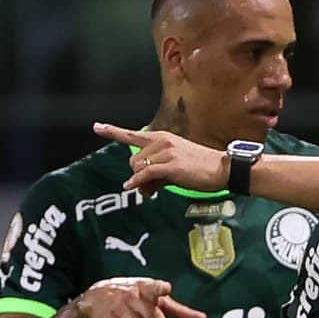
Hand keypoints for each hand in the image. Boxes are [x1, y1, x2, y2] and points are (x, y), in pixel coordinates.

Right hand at [73, 277, 207, 317]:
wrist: (95, 297)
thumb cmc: (132, 295)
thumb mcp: (153, 296)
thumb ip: (177, 309)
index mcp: (146, 288)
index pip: (153, 286)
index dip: (159, 288)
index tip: (166, 288)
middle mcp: (134, 297)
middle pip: (152, 316)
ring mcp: (121, 309)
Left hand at [92, 123, 227, 195]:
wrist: (222, 168)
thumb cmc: (201, 167)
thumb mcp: (176, 164)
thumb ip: (157, 171)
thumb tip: (142, 186)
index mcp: (163, 138)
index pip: (133, 134)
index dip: (113, 131)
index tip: (97, 127)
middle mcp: (162, 141)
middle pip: (133, 159)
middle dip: (138, 175)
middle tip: (150, 188)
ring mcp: (167, 152)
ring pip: (139, 168)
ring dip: (141, 182)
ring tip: (154, 190)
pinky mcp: (171, 165)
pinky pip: (146, 173)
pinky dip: (138, 182)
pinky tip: (135, 187)